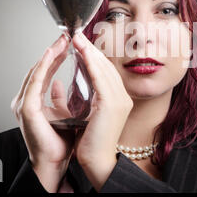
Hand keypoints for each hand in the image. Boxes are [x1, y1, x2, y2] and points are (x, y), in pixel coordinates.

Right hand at [10, 33, 74, 191]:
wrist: (54, 161)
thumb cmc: (59, 140)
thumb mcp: (63, 113)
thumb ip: (58, 98)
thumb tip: (58, 84)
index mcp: (33, 99)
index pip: (46, 71)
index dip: (57, 56)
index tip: (71, 43)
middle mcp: (26, 98)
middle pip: (40, 68)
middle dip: (54, 50)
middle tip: (68, 36)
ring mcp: (23, 102)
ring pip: (36, 71)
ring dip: (49, 54)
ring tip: (62, 40)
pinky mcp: (27, 108)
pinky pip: (35, 82)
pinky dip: (43, 66)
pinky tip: (51, 54)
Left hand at [72, 31, 132, 190]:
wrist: (98, 160)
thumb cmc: (92, 141)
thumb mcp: (91, 114)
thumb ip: (87, 98)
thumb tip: (73, 86)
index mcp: (119, 99)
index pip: (106, 72)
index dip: (94, 56)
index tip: (82, 45)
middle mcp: (123, 97)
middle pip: (107, 66)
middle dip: (91, 50)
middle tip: (78, 36)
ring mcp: (120, 99)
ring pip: (103, 69)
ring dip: (89, 52)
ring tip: (78, 39)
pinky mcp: (112, 103)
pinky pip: (100, 78)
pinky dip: (91, 63)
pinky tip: (83, 53)